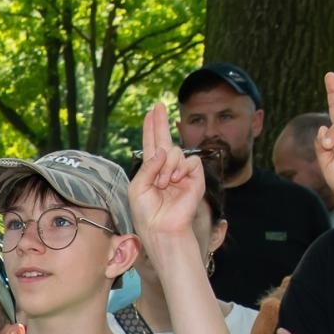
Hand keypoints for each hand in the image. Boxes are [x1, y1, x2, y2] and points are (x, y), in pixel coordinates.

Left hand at [128, 102, 204, 239]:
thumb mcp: (137, 187)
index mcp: (151, 170)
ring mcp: (181, 172)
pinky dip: (180, 168)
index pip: (151, 146)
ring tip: (164, 184)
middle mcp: (166, 168)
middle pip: (164, 140)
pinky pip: (189, 161)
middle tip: (158, 106)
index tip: (150, 113)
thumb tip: (163, 149)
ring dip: (166, 167)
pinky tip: (176, 180)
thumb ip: (147, 166)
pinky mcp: (195, 177)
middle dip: (160, 123)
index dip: (150, 129)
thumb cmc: (146, 212)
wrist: (161, 227)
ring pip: (175, 152)